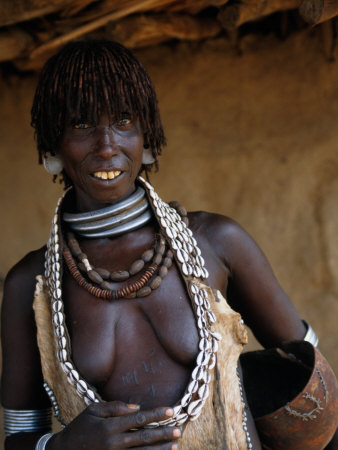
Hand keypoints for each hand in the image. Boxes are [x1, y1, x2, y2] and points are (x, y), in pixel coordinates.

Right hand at [48, 401, 179, 449]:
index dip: (155, 415)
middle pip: (144, 438)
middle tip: (177, 430)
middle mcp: (114, 443)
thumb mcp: (93, 410)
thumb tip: (136, 407)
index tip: (170, 411)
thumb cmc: (79, 428)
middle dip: (163, 433)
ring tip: (174, 445)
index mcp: (110, 426)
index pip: (139, 419)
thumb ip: (114, 407)